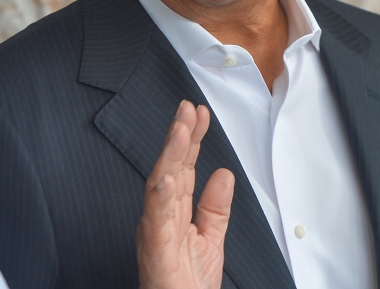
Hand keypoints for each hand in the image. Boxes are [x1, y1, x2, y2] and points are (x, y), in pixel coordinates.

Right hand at [136, 100, 235, 288]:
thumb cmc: (188, 285)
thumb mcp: (211, 240)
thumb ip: (216, 207)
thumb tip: (223, 174)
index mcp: (174, 212)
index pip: (183, 167)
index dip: (191, 139)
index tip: (199, 114)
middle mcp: (162, 216)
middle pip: (170, 168)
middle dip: (178, 136)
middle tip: (187, 109)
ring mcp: (156, 231)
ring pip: (159, 185)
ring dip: (169, 156)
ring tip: (180, 131)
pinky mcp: (155, 250)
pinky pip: (155, 221)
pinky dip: (159, 198)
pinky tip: (166, 178)